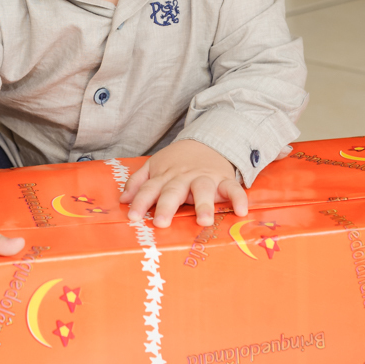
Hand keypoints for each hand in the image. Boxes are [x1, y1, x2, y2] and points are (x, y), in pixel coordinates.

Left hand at [120, 140, 248, 227]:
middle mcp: (183, 178)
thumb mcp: (154, 167)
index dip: (140, 202)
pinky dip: (238, 198)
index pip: (149, 189)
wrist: (207, 141)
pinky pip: (233, 188)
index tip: (133, 217)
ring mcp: (205, 178)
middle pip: (173, 192)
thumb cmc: (177, 162)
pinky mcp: (224, 179)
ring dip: (204, 205)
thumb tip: (123, 200)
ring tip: (204, 221)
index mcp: (164, 177)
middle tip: (161, 222)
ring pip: (203, 190)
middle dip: (167, 206)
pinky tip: (241, 212)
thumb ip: (138, 183)